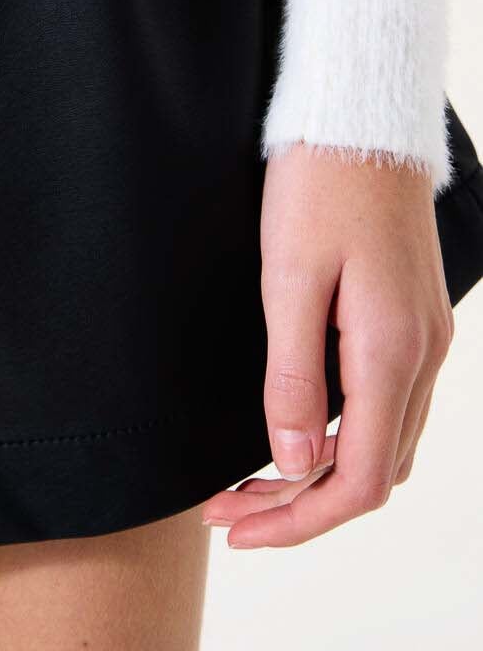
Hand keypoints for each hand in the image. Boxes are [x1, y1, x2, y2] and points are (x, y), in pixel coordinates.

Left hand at [202, 139, 452, 546]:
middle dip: (300, 507)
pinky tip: (298, 433)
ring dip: (320, 476)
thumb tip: (296, 465)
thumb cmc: (319, 186)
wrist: (363, 119)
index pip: (359, 480)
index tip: (237, 531)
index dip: (299, 521)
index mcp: (391, 353)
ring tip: (248, 485)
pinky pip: (388, 407)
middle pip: (373, 474)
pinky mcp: (414, 321)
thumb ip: (294, 377)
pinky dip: (345, 438)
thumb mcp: (289, 278)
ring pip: (384, 445)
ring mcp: (425, 340)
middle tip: (225, 514)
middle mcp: (421, 357)